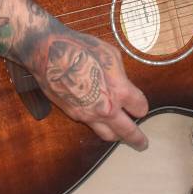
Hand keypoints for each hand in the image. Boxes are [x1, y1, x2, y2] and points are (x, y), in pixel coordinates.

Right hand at [32, 27, 149, 149]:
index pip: (140, 108)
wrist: (49, 54)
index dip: (141, 106)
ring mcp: (88, 114)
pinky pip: (90, 125)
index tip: (140, 105)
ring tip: (122, 137)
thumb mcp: (111, 55)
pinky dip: (98, 126)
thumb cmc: (81, 49)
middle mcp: (105, 108)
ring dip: (117, 136)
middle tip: (143, 144)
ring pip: (107, 135)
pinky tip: (100, 121)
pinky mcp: (73, 114)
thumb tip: (123, 84)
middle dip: (137, 139)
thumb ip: (121, 76)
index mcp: (119, 91)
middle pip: (127, 131)